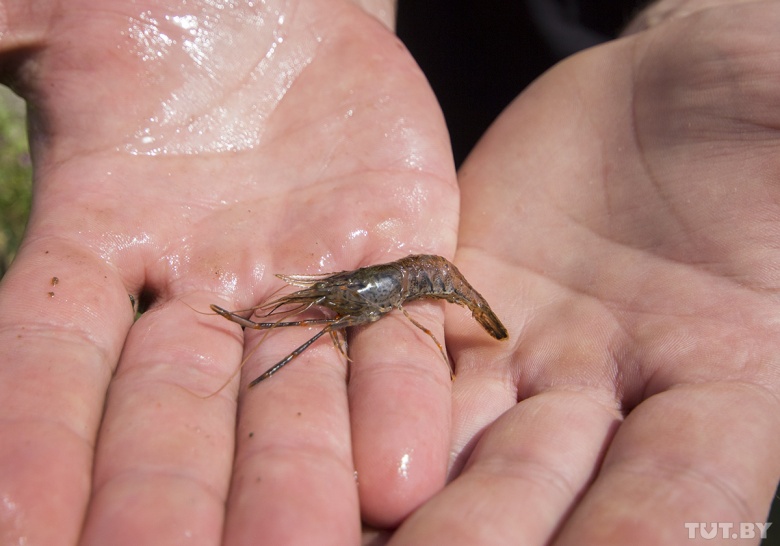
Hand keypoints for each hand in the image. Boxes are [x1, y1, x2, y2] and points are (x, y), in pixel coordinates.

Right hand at [0, 1, 457, 543]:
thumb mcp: (47, 18)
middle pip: (178, 416)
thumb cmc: (156, 13)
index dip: (32, 446)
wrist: (282, 7)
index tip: (21, 533)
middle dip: (173, 494)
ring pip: (297, 399)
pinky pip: (399, 340)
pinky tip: (406, 472)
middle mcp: (202, 294)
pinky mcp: (395, 257)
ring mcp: (307, 283)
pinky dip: (402, 401)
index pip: (49, 367)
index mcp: (101, 245)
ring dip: (300, 475)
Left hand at [389, 1, 779, 543]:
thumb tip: (778, 260)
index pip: (682, 491)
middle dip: (487, 531)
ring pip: (464, 437)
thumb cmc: (755, 121)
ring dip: (417, 493)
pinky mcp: (458, 299)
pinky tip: (338, 446)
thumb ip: (776, 207)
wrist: (666, 100)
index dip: (637, 538)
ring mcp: (529, 349)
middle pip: (545, 482)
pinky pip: (411, 354)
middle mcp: (617, 388)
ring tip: (355, 534)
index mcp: (726, 377)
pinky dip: (373, 403)